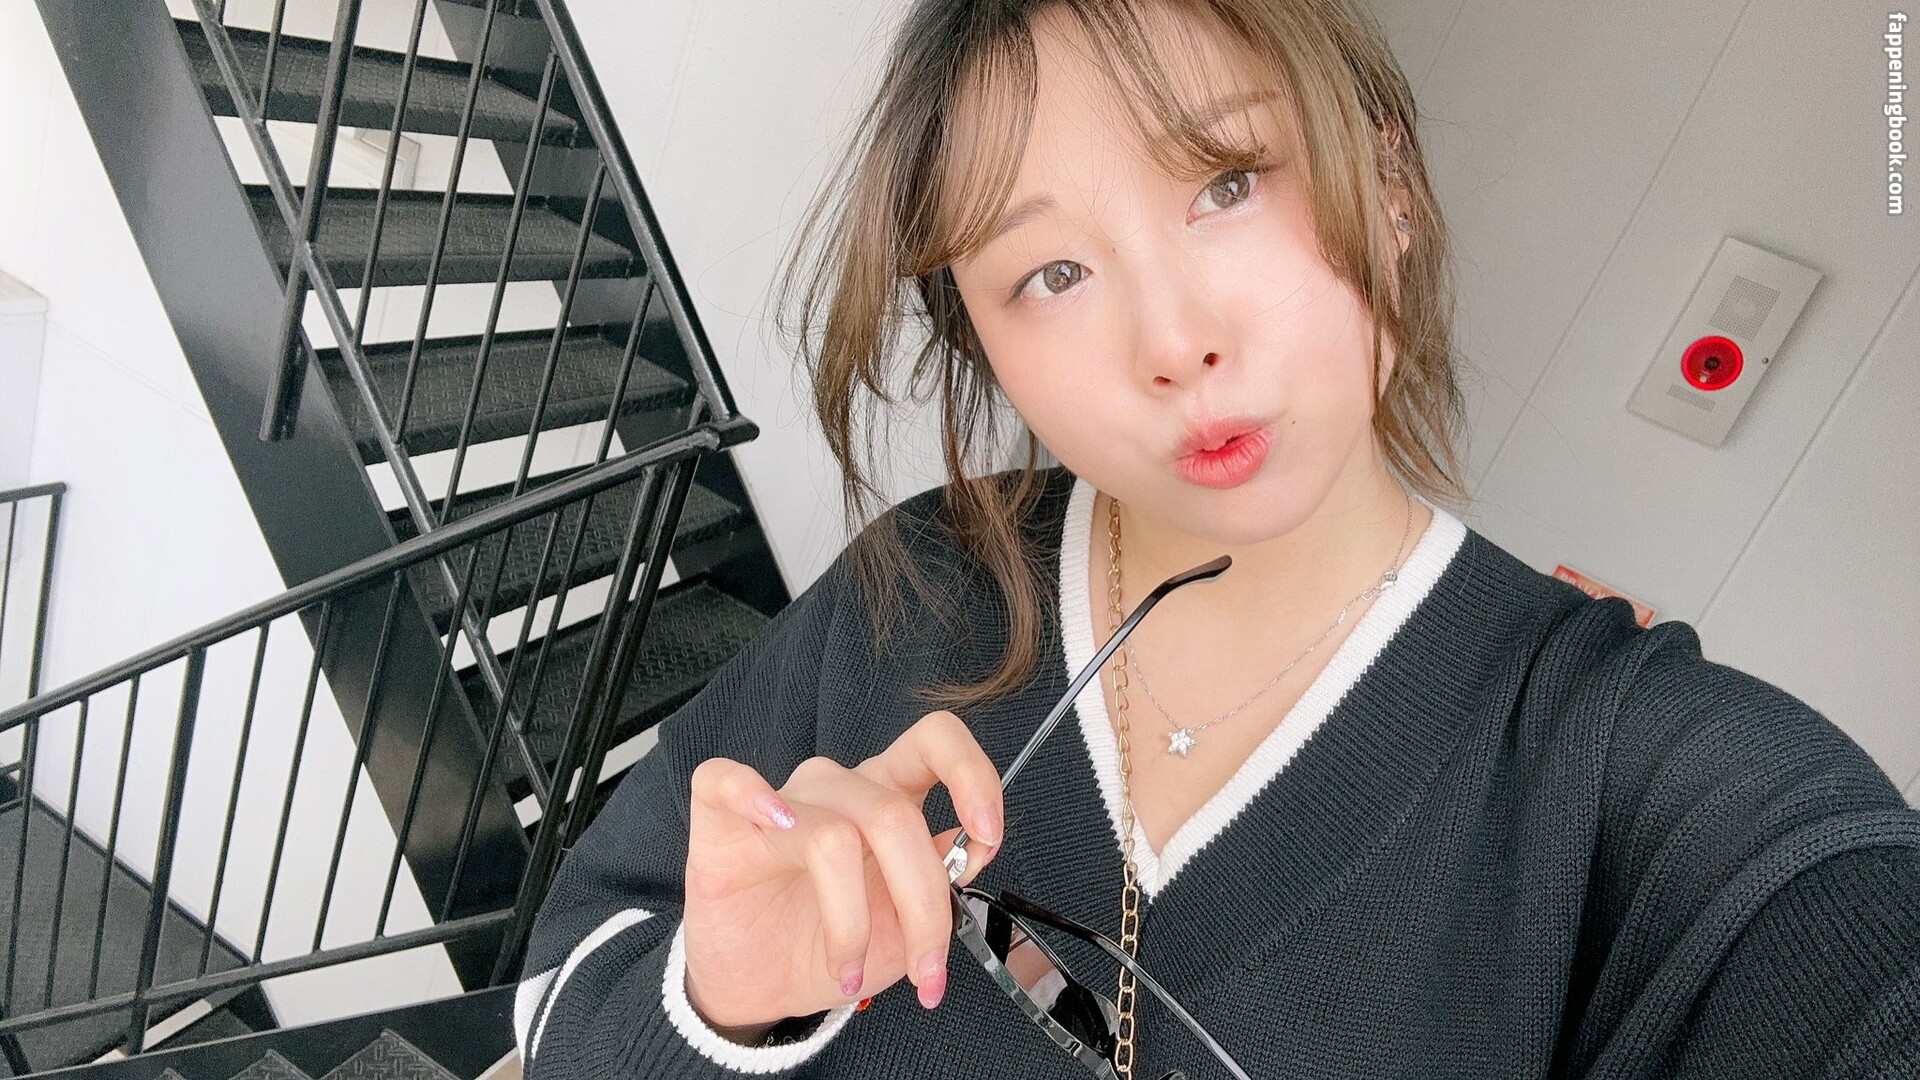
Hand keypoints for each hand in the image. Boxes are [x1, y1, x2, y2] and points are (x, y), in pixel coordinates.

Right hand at [681, 710, 1005, 1033]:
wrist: (760, 991)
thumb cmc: (829, 947)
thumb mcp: (903, 930)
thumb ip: (940, 885)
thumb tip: (971, 852)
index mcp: (888, 798)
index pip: (935, 744)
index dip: (971, 776)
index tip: (987, 839)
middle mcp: (838, 790)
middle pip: (894, 814)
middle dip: (922, 904)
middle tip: (926, 972)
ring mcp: (778, 801)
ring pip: (834, 836)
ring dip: (852, 925)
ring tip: (851, 975)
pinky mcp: (720, 822)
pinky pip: (726, 781)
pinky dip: (753, 795)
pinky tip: (775, 825)